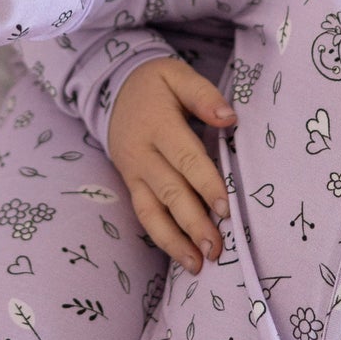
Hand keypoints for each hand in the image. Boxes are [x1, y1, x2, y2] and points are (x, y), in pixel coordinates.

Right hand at [107, 56, 235, 275]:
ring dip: (176, 241)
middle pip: (170, 192)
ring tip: (199, 264)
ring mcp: (133, 173)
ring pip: (152, 212)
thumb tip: (229, 118)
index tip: (225, 208)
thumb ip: (203, 95)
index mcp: (158, 125)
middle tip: (216, 248)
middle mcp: (142, 154)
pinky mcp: (131, 185)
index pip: (185, 158)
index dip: (206, 184)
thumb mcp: (176, 75)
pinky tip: (183, 256)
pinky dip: (163, 239)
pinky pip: (145, 216)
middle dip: (193, 222)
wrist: (111, 90)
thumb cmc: (154, 84)